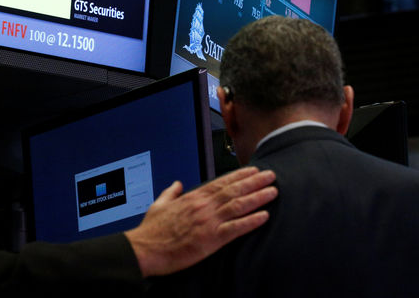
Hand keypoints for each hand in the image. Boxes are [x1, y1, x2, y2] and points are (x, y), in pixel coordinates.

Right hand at [124, 166, 276, 276]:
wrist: (145, 249)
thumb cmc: (151, 230)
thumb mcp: (159, 204)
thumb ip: (170, 192)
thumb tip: (177, 184)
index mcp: (192, 198)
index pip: (220, 182)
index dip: (239, 176)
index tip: (253, 170)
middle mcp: (203, 206)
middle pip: (233, 190)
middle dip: (254, 182)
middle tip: (271, 175)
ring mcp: (207, 222)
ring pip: (238, 205)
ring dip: (257, 197)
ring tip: (273, 191)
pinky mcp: (210, 239)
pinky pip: (235, 228)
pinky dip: (251, 221)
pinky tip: (264, 216)